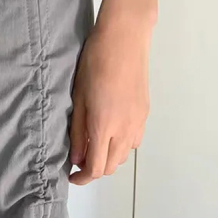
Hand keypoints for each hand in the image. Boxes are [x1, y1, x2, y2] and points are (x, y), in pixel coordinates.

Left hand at [68, 17, 150, 184]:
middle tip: (78, 159)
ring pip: (124, 155)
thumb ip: (78, 131)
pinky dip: (121, 145)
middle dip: (95, 169)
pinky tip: (109, 131)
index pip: (96, 167)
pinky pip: (134, 140)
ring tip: (92, 144)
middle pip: (112, 165)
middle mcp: (126, 129)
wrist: (124, 39)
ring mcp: (138, 121)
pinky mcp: (145, 113)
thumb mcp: (78, 98)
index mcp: (105, 126)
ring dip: (108, 157)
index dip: (83, 177)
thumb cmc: (95, 62)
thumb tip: (77, 158)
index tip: (72, 176)